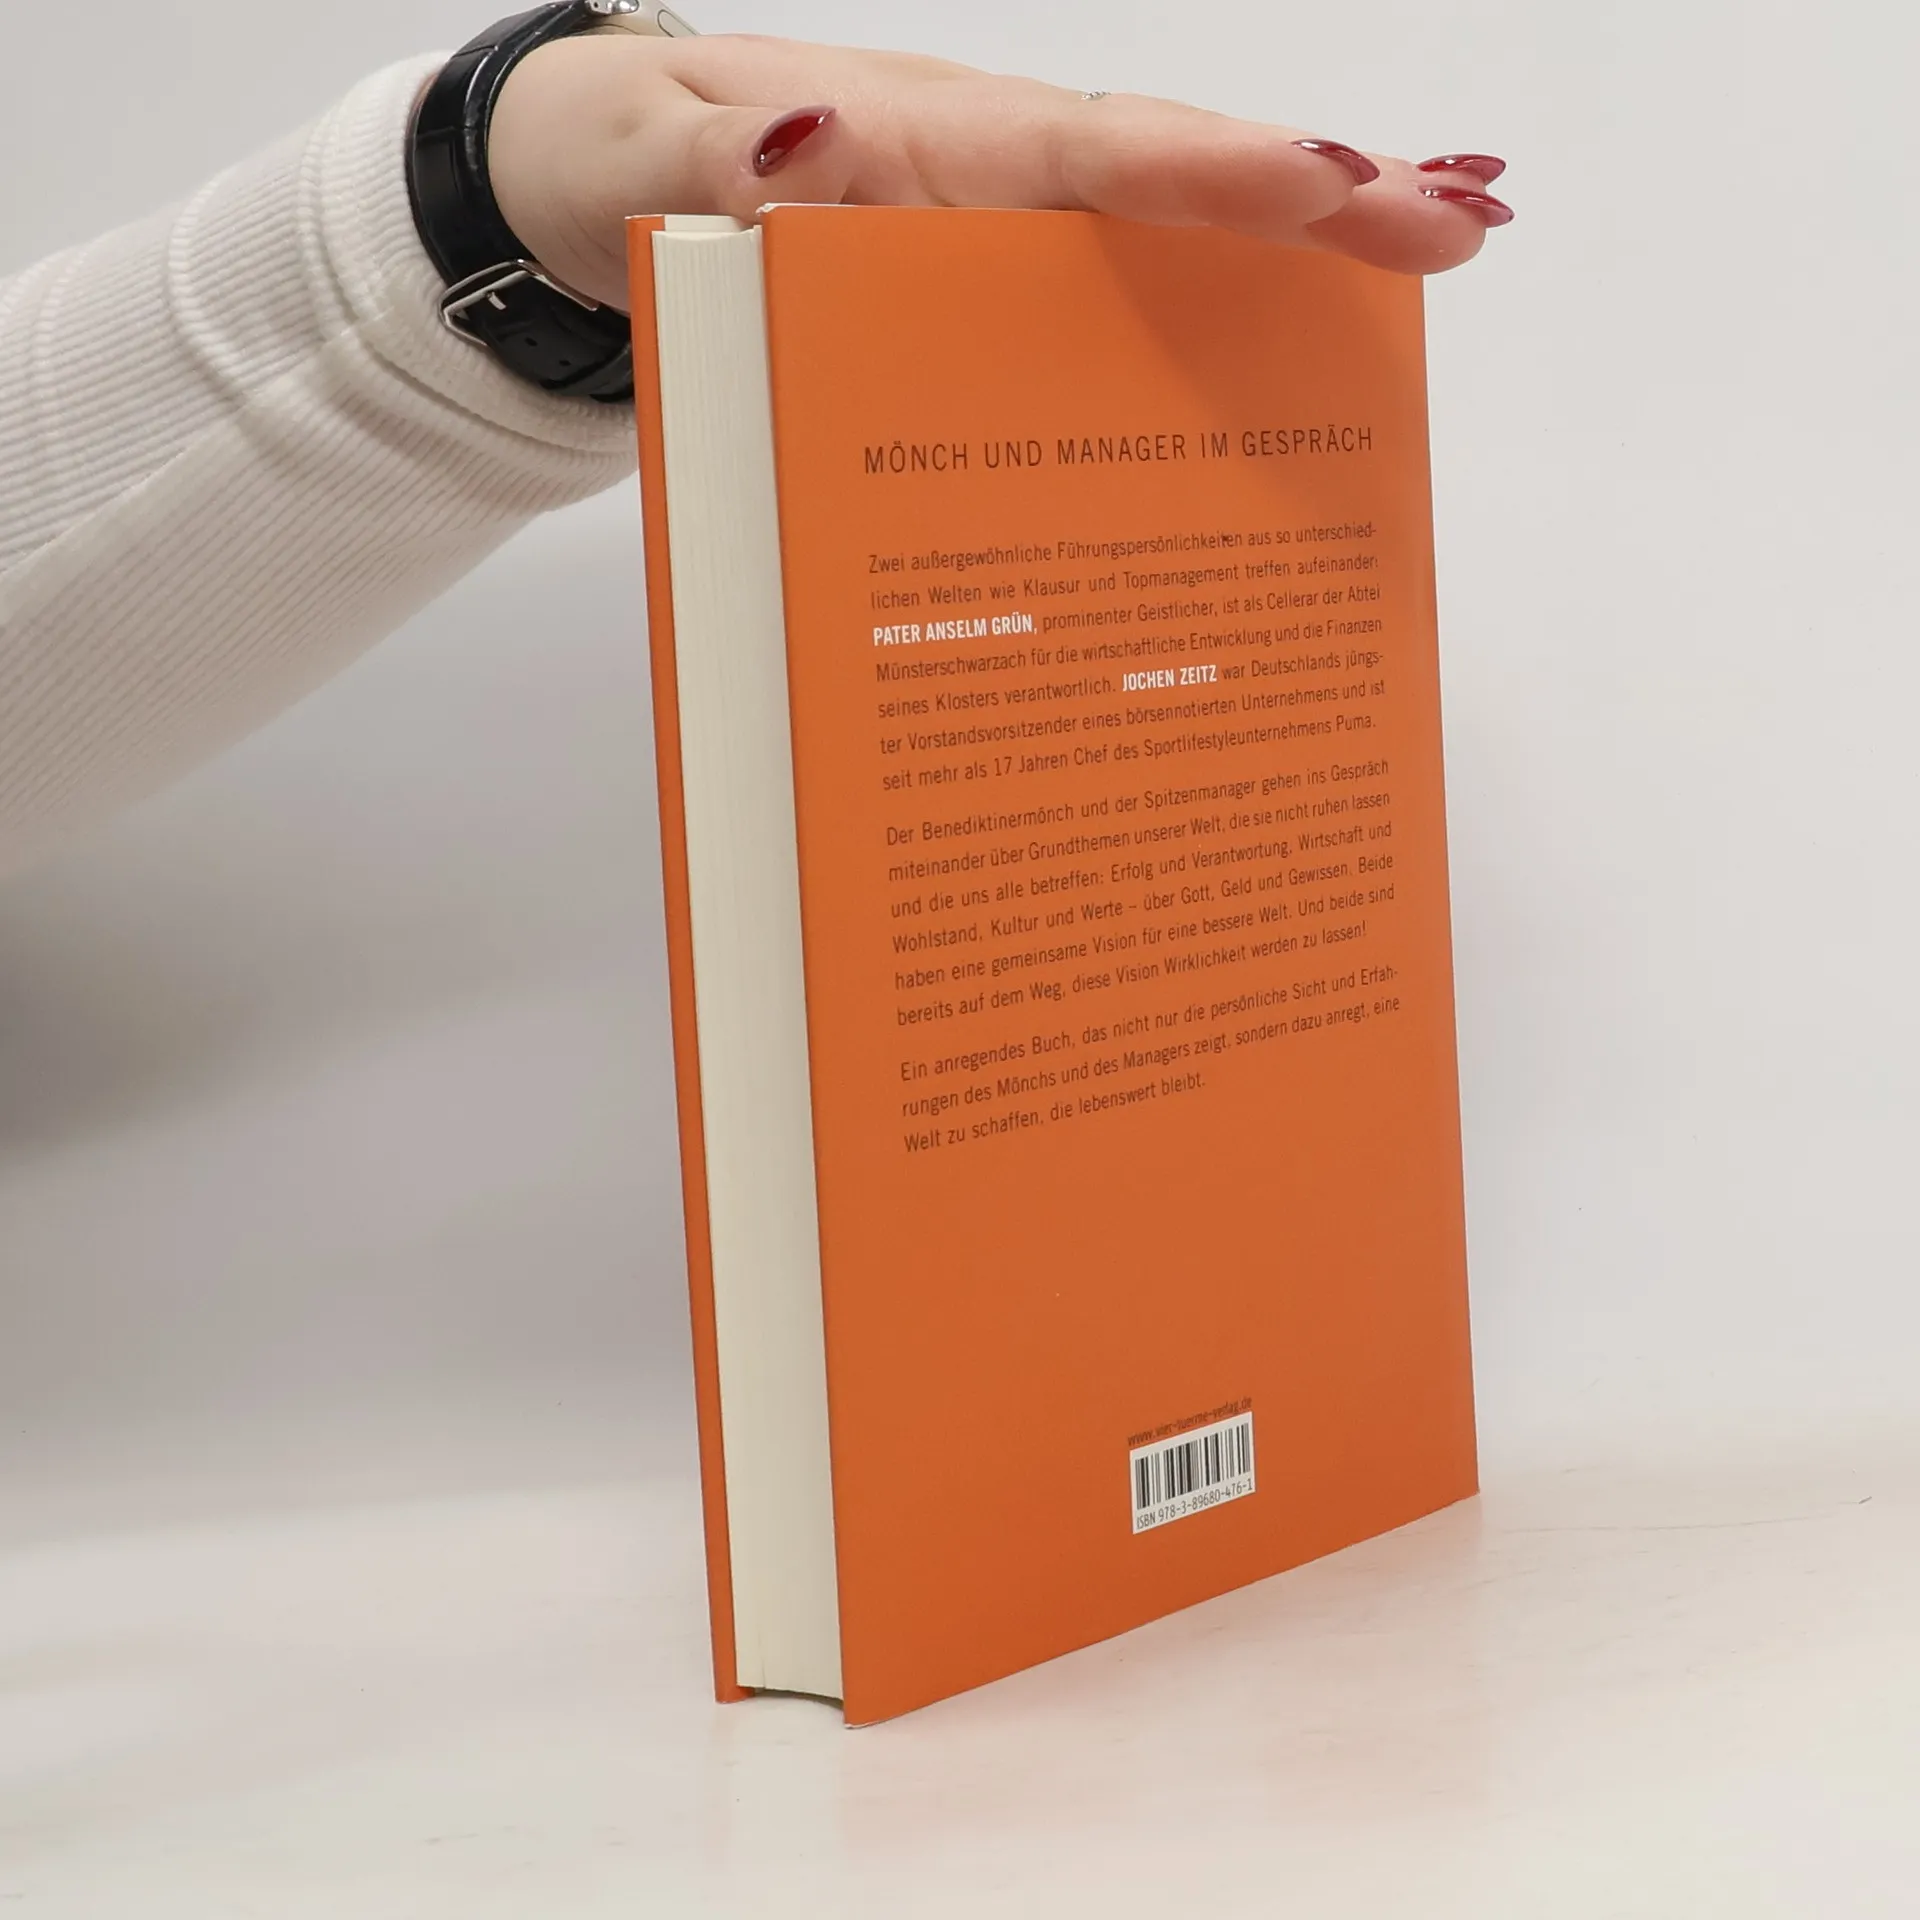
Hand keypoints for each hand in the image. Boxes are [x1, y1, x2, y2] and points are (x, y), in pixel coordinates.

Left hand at [487, 32, 1510, 311]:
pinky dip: (1218, 291)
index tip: (1341, 185)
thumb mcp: (635, 165)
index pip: (1088, 152)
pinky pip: (1114, 283)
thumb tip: (814, 139)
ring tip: (1448, 245)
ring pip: (1165, 229)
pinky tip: (1301, 330)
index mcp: (918, 143)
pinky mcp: (987, 277)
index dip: (1215, 174)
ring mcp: (995, 223)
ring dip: (1305, 242)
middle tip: (1467, 219)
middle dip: (1320, 196)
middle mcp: (982, 174)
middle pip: (1171, 178)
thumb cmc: (620, 169)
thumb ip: (714, 165)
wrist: (595, 189)